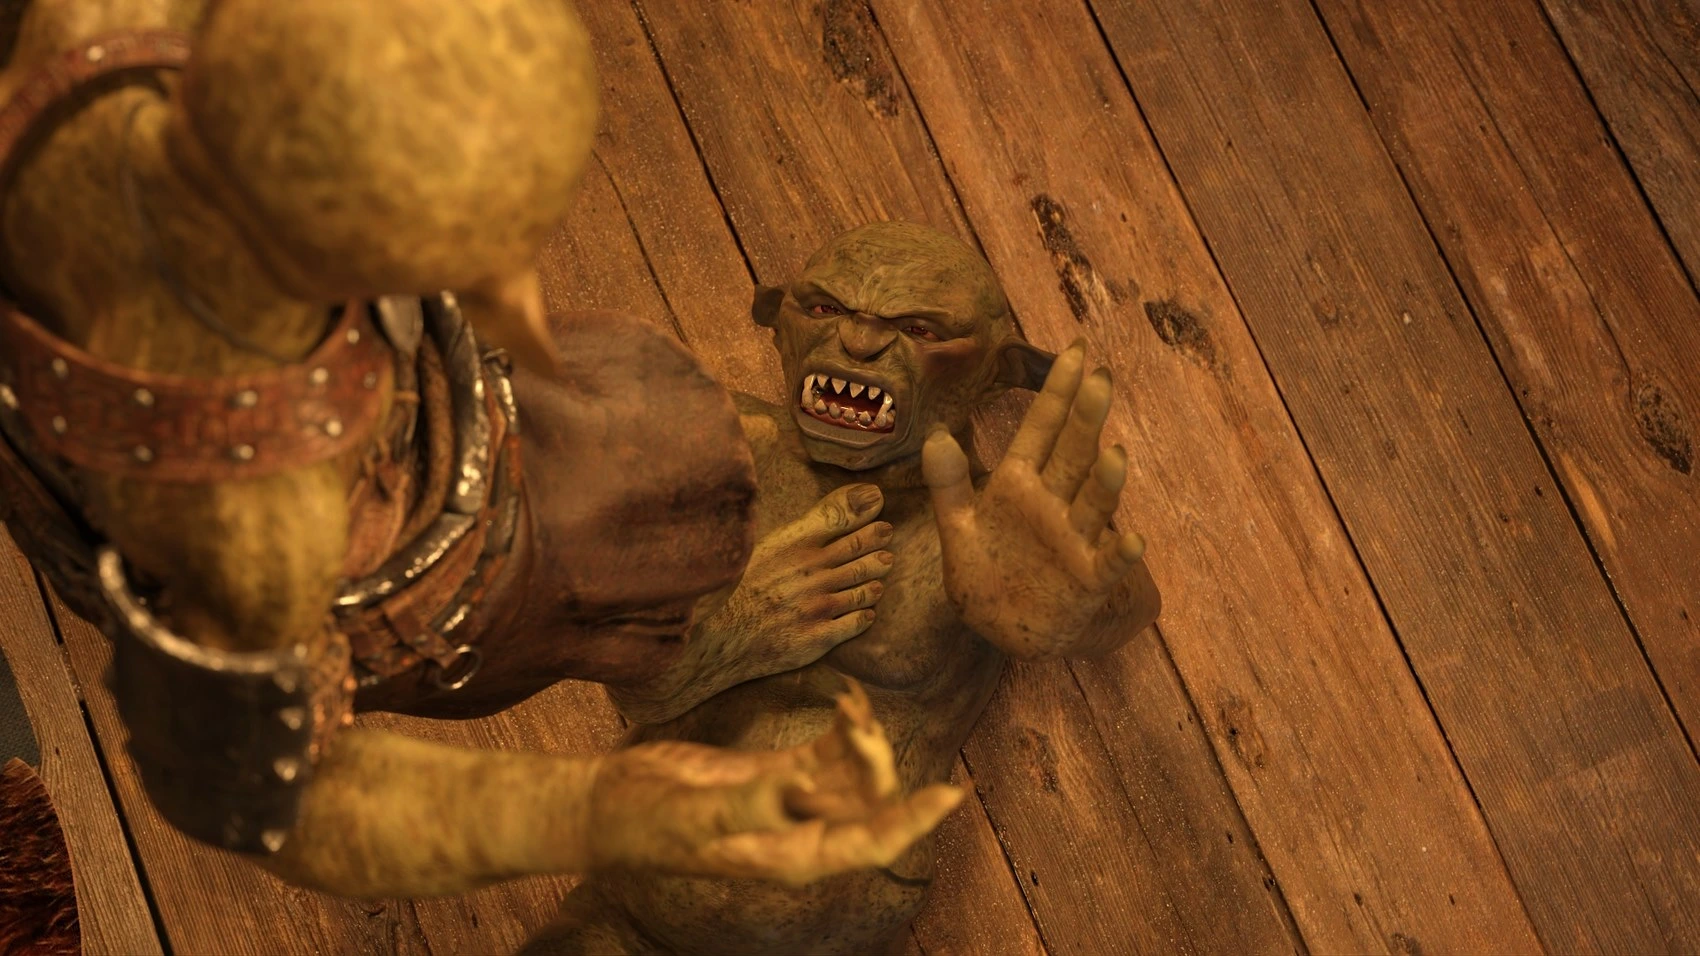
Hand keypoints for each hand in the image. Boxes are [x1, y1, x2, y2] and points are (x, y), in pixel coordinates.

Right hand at [585, 680, 961, 885]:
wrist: (611, 807)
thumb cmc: (649, 824)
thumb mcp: (697, 814)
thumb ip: (749, 802)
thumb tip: (800, 785)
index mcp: (792, 857)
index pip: (871, 844)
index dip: (913, 821)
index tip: (949, 794)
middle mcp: (801, 833)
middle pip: (872, 803)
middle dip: (877, 762)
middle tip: (853, 722)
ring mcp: (791, 801)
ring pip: (854, 773)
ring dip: (862, 740)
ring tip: (849, 706)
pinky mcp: (775, 773)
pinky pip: (827, 751)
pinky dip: (843, 726)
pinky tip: (846, 699)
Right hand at [705, 483, 894, 679]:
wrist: (715, 637)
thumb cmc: (738, 586)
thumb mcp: (767, 543)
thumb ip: (809, 521)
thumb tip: (846, 496)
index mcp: (795, 544)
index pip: (843, 519)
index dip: (867, 513)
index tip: (879, 507)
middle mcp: (811, 571)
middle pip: (860, 551)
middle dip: (878, 542)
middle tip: (887, 536)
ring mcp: (817, 605)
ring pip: (864, 587)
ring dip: (876, 577)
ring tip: (881, 572)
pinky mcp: (818, 637)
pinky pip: (857, 622)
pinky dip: (866, 614)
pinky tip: (866, 612)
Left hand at [922, 341, 1146, 658]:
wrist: (1000, 630)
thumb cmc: (985, 570)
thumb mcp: (958, 526)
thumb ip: (948, 483)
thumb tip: (935, 436)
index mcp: (1020, 484)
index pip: (1040, 429)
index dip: (1057, 392)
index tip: (1075, 351)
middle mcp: (1053, 504)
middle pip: (1072, 455)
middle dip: (1085, 420)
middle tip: (1100, 380)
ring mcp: (1074, 540)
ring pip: (1093, 503)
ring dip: (1105, 482)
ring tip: (1116, 454)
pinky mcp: (1087, 579)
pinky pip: (1107, 564)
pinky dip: (1120, 554)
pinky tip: (1133, 541)